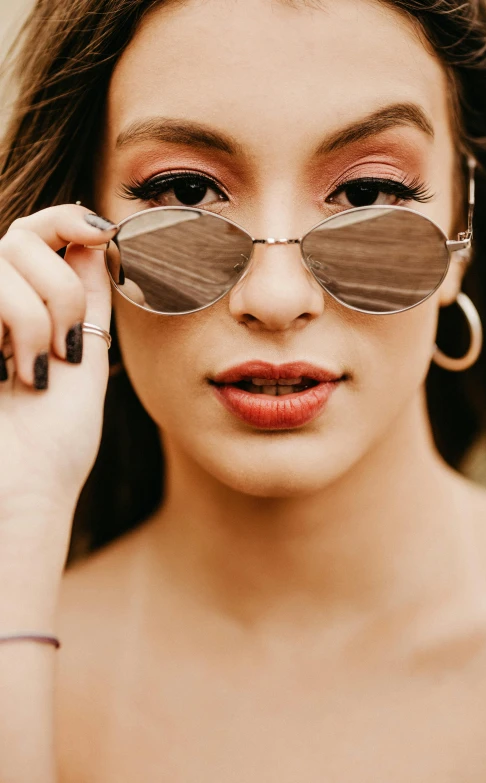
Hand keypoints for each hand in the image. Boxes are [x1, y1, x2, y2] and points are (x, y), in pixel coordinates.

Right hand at [0, 205, 117, 517]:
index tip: (103, 231)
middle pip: (22, 238)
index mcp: (24, 308)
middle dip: (61, 289)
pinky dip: (16, 326)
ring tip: (36, 370)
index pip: (35, 234)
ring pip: (5, 260)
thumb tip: (97, 240)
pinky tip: (8, 373)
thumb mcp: (85, 358)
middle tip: (65, 348)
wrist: (22, 490)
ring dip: (37, 316)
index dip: (65, 218)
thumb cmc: (56, 441)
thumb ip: (87, 298)